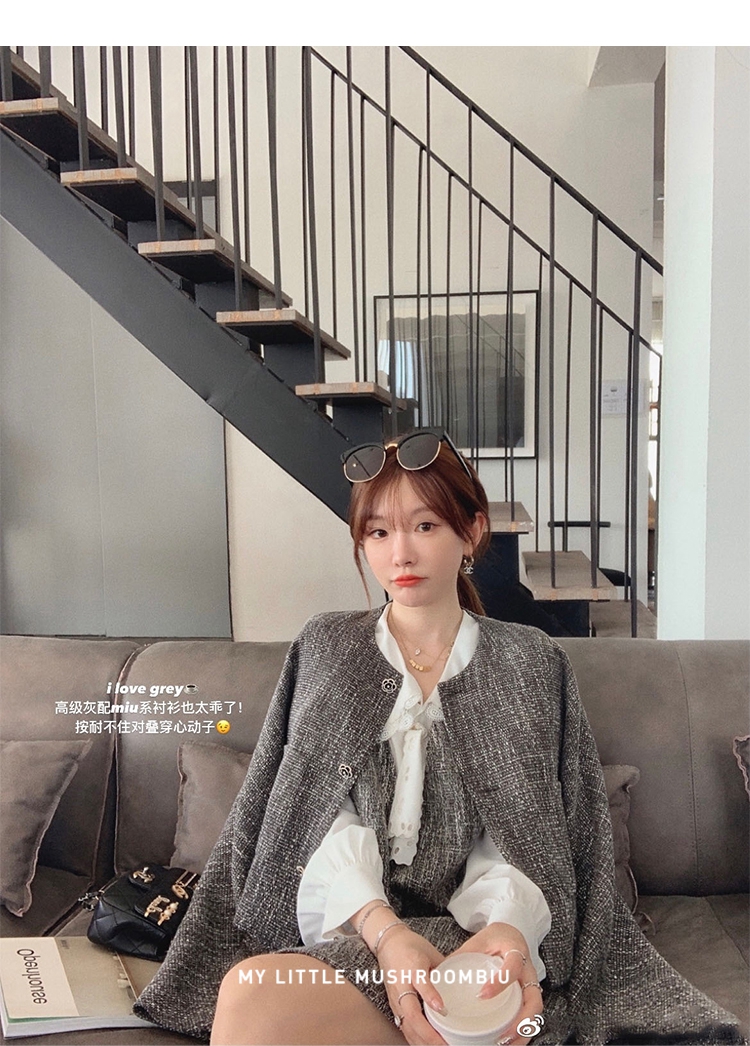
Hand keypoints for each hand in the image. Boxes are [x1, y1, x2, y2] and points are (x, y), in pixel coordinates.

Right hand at [375, 923, 448, 1044]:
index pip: (421, 983)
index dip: (431, 996)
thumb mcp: (430, 952)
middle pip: (411, 1014)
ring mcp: (395, 998)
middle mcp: (401, 985)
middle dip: (428, 1033)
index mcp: (412, 967)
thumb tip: (464, 983)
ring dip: (422, 1041)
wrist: (388, 942)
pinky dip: (414, 1039)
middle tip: (445, 1044)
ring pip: (406, 1025)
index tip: (443, 1009)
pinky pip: (403, 1026)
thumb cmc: (411, 945)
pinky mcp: (393, 1006)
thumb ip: (445, 969)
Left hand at [446, 923, 543, 1045]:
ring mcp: (531, 983)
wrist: (512, 933)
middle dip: (521, 1021)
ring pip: (535, 1012)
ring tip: (505, 1044)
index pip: (513, 967)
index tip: (482, 995)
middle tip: (502, 1035)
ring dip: (523, 1031)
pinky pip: (531, 1014)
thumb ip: (462, 956)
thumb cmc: (495, 938)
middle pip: (534, 999)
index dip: (500, 982)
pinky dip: (523, 1030)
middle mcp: (528, 970)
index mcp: (515, 950)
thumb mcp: (478, 941)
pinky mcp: (529, 994)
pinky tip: (509, 1041)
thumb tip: (438, 975)